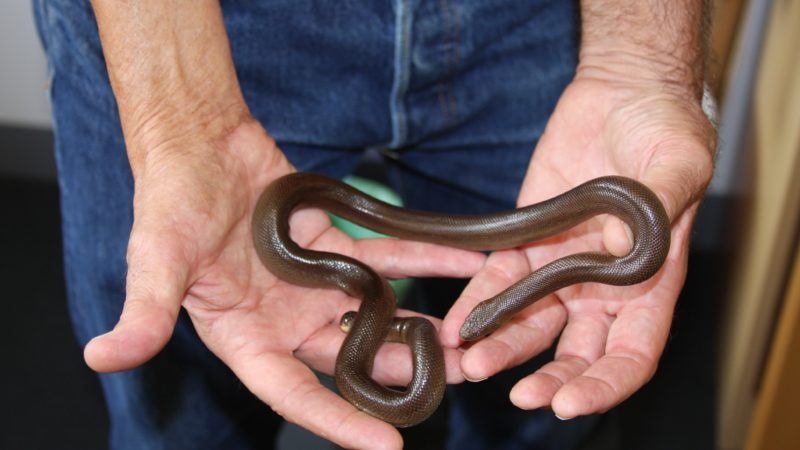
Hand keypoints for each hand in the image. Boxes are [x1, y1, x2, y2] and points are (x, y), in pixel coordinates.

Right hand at [84, 121, 485, 448]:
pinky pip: (386, 256)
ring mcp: (314, 286)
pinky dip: (423, 258)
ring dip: (419, 324)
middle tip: (451, 383)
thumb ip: (145, 312)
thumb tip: (102, 357)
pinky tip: (463, 260)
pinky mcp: (334, 247)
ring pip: (373, 313)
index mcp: (245, 338)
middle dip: (397, 374)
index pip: (293, 394)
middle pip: (348, 359)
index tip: (385, 447)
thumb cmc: (170, 202)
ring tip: (468, 337)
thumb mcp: (156, 260)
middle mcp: (285, 320)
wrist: (199, 145)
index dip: (335, 423)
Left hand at [441, 76, 714, 418]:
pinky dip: (477, 302)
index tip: (572, 402)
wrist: (621, 93)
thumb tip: (636, 245)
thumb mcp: (678, 162)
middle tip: (521, 397)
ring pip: (531, 322)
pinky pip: (498, 279)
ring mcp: (560, 265)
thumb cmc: (664, 127)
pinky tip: (458, 322)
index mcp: (649, 281)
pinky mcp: (525, 239)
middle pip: (576, 351)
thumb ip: (661, 206)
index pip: (631, 353)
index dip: (605, 384)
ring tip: (472, 365)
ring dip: (503, 348)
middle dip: (550, 379)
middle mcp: (601, 285)